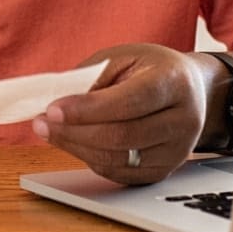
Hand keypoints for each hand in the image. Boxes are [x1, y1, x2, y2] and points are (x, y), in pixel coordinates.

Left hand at [32, 44, 214, 184]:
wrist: (190, 90)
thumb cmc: (150, 69)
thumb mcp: (121, 58)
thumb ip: (90, 78)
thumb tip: (54, 104)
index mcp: (174, 82)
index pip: (129, 102)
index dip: (87, 109)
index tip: (51, 109)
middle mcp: (183, 120)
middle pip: (122, 135)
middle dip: (74, 131)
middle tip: (41, 122)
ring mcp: (177, 150)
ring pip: (118, 158)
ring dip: (76, 147)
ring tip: (49, 132)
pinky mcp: (164, 170)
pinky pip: (120, 173)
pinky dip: (90, 159)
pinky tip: (72, 143)